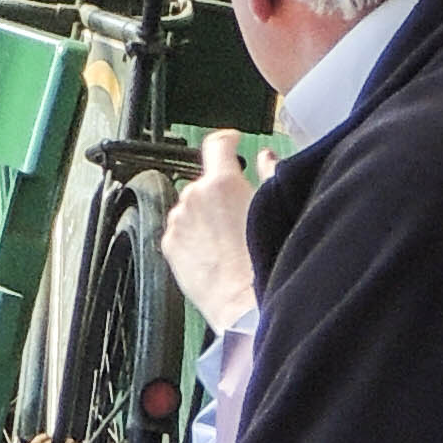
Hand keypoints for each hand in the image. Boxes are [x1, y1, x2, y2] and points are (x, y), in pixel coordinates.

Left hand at [160, 130, 258, 337]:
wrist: (243, 304)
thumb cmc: (264, 260)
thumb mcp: (275, 208)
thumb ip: (270, 175)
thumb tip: (266, 158)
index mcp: (221, 183)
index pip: (217, 145)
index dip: (227, 139)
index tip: (231, 141)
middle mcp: (193, 196)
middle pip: (205, 182)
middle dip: (221, 192)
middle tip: (241, 214)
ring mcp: (177, 221)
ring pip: (191, 208)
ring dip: (205, 216)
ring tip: (228, 241)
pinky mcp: (168, 245)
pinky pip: (180, 231)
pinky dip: (193, 236)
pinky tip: (214, 253)